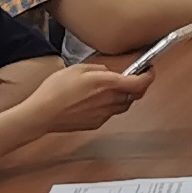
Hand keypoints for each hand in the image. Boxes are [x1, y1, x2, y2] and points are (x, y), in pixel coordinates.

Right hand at [17, 60, 153, 137]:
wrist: (42, 114)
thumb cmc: (55, 90)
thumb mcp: (77, 68)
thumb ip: (98, 69)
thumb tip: (108, 72)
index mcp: (108, 84)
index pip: (140, 83)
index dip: (149, 76)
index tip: (149, 70)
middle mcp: (110, 101)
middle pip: (135, 95)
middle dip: (137, 86)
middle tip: (134, 78)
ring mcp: (104, 115)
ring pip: (124, 106)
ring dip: (124, 97)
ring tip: (113, 89)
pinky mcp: (96, 124)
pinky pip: (110, 114)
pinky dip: (110, 106)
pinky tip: (96, 101)